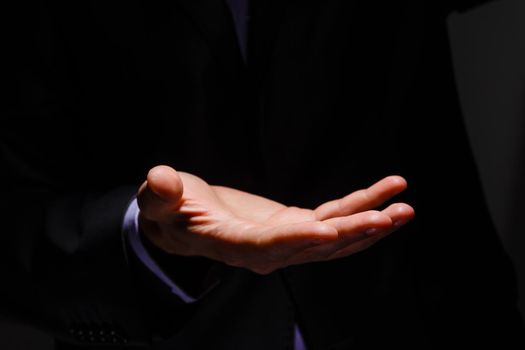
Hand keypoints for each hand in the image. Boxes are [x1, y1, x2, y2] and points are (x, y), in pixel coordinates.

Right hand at [137, 165, 413, 273]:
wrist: (185, 221)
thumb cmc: (170, 212)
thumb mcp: (159, 202)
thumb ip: (160, 194)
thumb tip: (162, 178)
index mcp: (233, 244)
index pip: (269, 245)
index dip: (299, 238)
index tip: (331, 227)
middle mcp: (266, 251)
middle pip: (314, 245)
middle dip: (352, 232)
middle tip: (388, 216)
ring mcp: (284, 241)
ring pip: (333, 237)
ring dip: (368, 224)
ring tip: (403, 207)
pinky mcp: (294, 226)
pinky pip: (332, 220)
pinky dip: (358, 210)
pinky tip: (386, 198)